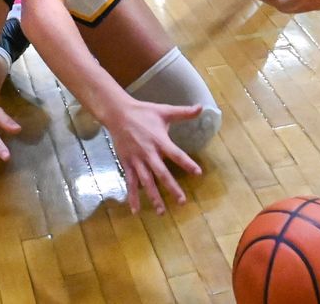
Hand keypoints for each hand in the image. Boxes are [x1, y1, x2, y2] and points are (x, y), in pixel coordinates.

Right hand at [105, 98, 203, 213]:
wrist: (118, 113)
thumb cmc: (144, 112)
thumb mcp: (164, 110)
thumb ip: (183, 112)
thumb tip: (202, 107)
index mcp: (159, 140)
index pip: (176, 154)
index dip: (187, 163)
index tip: (198, 173)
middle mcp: (148, 152)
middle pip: (161, 173)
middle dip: (171, 187)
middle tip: (182, 202)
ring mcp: (137, 160)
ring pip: (146, 181)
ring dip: (154, 197)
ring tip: (162, 212)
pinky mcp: (127, 163)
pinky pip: (130, 182)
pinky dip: (132, 196)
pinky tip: (135, 210)